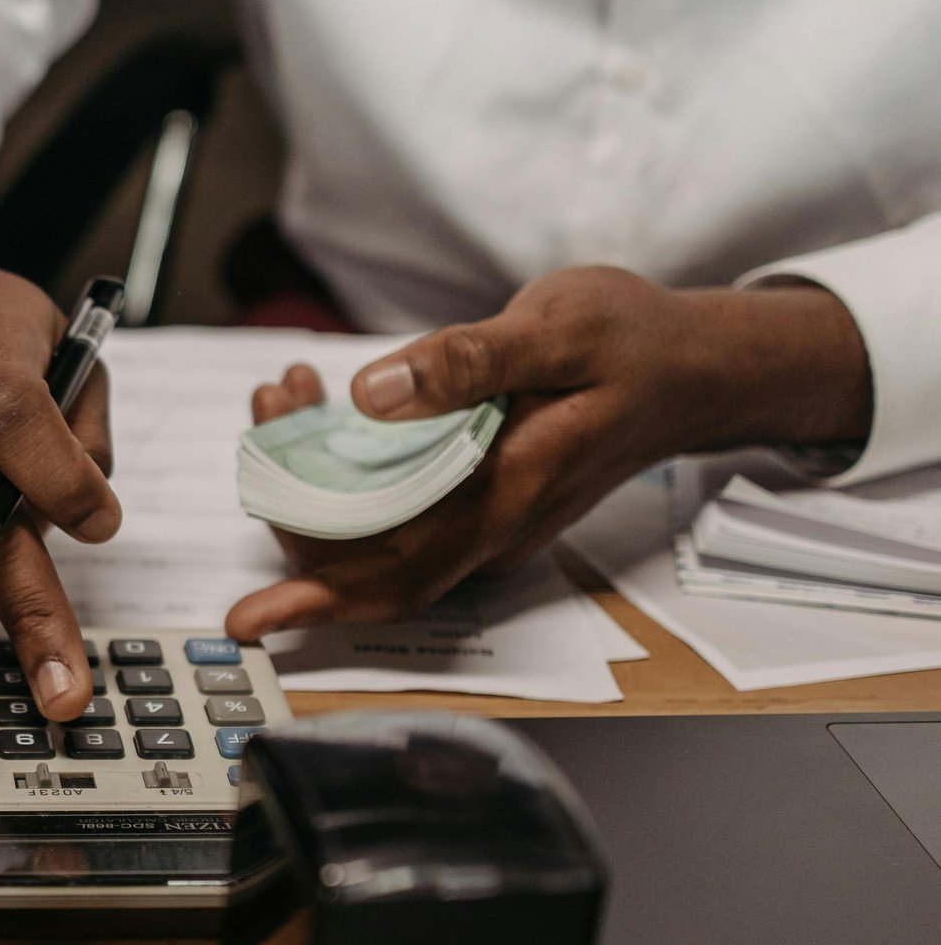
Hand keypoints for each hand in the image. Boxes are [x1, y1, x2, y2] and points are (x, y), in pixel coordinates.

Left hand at [225, 266, 872, 639]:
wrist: (695, 366)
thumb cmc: (637, 343)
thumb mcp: (560, 326)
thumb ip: (468, 362)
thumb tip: (374, 395)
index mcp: (510, 496)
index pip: (398, 575)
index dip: (317, 600)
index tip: (248, 618)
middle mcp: (492, 526)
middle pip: (365, 559)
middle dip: (292, 501)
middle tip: (268, 407)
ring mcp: (485, 518)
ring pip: (373, 530)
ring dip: (311, 476)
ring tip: (284, 391)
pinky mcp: (478, 497)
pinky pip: (395, 505)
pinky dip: (342, 466)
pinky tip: (322, 403)